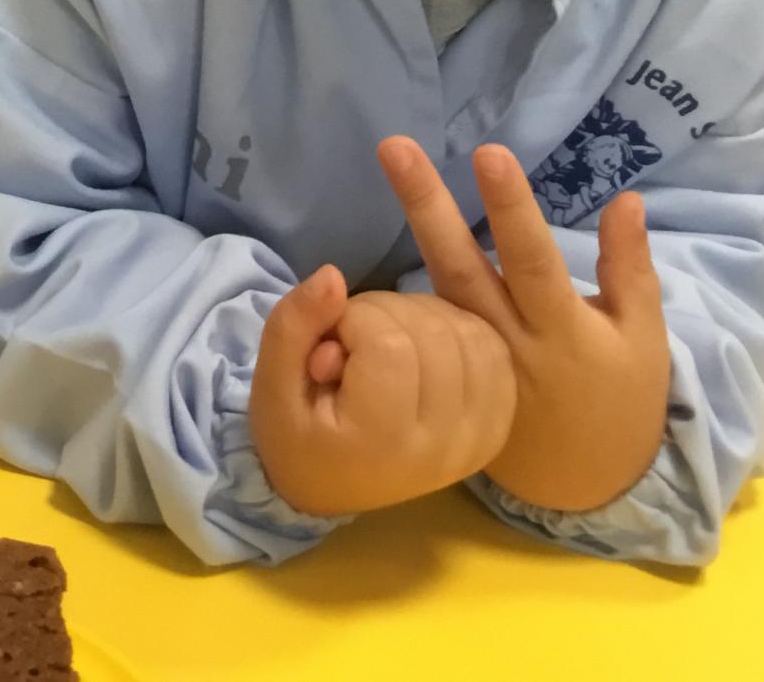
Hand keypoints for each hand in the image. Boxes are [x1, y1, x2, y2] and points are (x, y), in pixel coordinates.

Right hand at [250, 267, 517, 517]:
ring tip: (387, 341)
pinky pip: (494, 354)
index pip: (389, 342)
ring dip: (424, 314)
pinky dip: (460, 329)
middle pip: (433, 332)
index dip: (353, 319)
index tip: (329, 344)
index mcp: (380, 441)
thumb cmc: (294, 437)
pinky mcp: (493, 431)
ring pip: (469, 333)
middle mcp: (439, 445)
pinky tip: (426, 344)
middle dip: (386, 312)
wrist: (329, 489)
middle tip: (354, 340)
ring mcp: (474, 440)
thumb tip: (333, 274)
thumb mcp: (270, 386)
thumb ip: (292, 326)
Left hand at [380, 136, 670, 513]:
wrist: (584, 483)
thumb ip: (630, 269)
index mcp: (562, 330)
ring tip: (390, 160)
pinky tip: (372, 235)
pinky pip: (419, 325)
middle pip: (461, 264)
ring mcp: (469, 358)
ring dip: (408, 227)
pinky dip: (395, 283)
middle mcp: (506, 339)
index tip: (490, 155)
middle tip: (394, 146)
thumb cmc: (622, 397)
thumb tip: (627, 197)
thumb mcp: (642, 338)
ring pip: (433, 287)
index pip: (532, 261)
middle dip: (427, 203)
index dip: (512, 210)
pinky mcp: (447, 374)